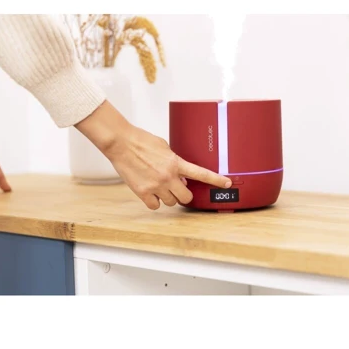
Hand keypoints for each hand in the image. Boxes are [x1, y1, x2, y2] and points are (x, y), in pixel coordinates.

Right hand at [76, 101, 231, 209]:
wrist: (121, 143)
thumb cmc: (141, 141)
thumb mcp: (165, 147)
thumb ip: (175, 161)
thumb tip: (181, 174)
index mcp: (176, 163)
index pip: (201, 173)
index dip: (216, 180)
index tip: (227, 184)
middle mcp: (168, 176)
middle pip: (186, 197)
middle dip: (184, 194)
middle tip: (178, 188)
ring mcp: (155, 186)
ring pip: (171, 203)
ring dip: (169, 197)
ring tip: (160, 186)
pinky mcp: (142, 192)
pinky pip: (155, 206)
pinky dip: (154, 202)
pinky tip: (151, 192)